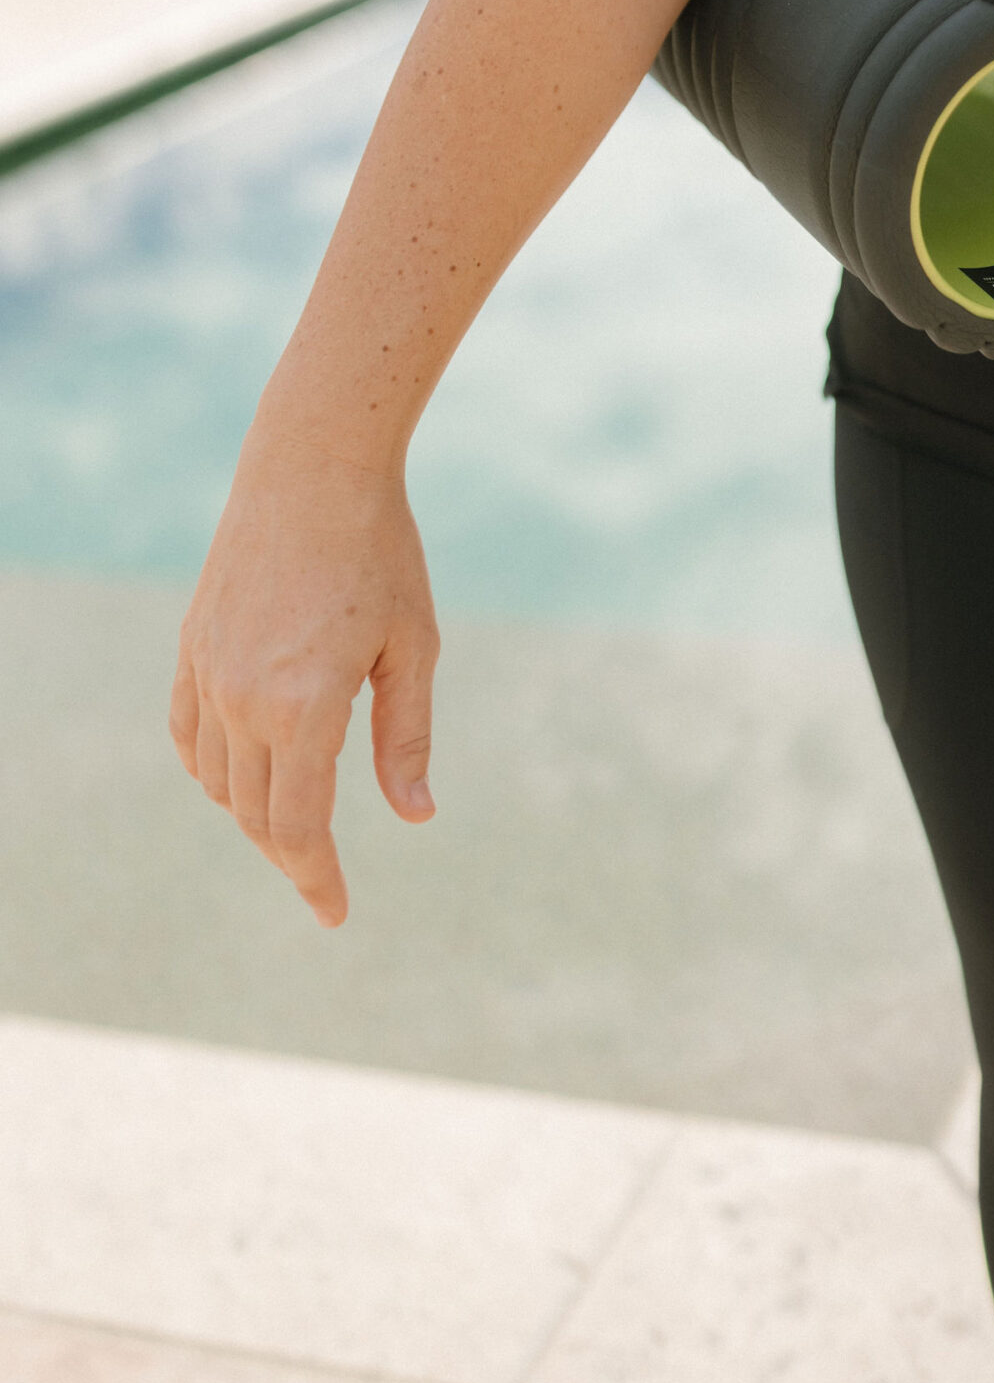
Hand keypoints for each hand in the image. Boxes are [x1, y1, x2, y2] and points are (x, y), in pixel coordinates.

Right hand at [169, 429, 440, 924]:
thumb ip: (405, 737)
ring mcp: (209, 671)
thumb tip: (416, 816)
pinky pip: (188, 733)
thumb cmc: (381, 553)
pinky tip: (241, 776)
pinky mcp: (193, 646)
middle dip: (291, 856)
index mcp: (305, 705)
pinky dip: (212, 769)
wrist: (313, 468)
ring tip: (295, 827)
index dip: (316, 879)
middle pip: (255, 815)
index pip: (299, 827)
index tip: (336, 914)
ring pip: (217, 780)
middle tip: (324, 879)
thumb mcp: (413, 647)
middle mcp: (244, 697)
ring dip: (252, 816)